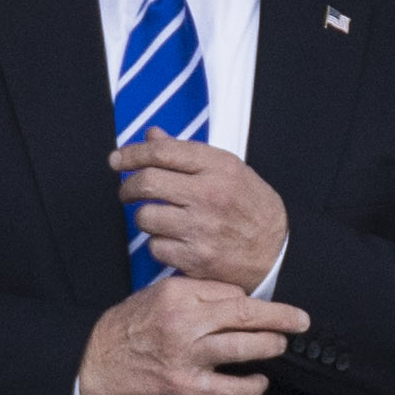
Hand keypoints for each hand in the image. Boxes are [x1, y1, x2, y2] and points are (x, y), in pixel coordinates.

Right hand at [76, 276, 308, 394]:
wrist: (91, 368)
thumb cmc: (124, 332)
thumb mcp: (153, 297)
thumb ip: (192, 294)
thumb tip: (234, 298)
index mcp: (176, 294)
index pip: (230, 292)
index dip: (253, 300)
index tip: (268, 305)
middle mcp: (184, 322)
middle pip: (246, 314)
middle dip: (280, 317)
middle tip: (301, 320)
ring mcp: (186, 357)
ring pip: (243, 347)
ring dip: (270, 345)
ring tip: (282, 345)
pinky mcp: (186, 388)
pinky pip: (230, 388)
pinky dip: (251, 385)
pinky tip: (260, 382)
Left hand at [113, 137, 288, 290]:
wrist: (277, 250)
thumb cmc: (250, 206)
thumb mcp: (227, 169)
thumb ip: (186, 153)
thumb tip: (151, 135)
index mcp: (218, 167)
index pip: (162, 152)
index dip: (131, 154)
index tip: (117, 160)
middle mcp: (210, 195)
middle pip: (146, 183)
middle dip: (127, 187)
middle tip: (126, 191)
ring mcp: (203, 228)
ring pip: (145, 217)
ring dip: (144, 217)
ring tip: (157, 217)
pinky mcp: (197, 259)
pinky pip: (155, 247)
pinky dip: (157, 244)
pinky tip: (172, 240)